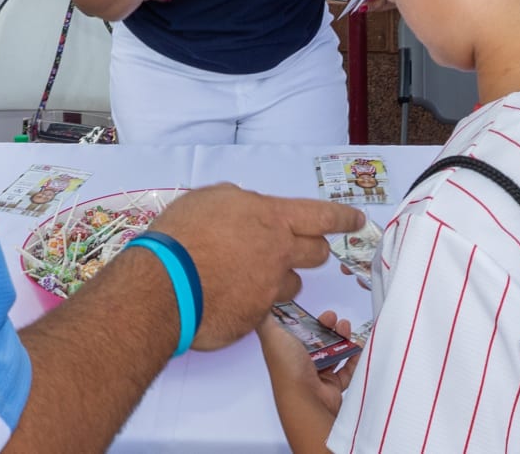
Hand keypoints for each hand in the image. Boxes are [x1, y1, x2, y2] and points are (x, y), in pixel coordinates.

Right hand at [147, 185, 365, 350]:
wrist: (163, 286)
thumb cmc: (181, 236)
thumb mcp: (211, 199)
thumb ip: (242, 203)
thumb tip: (250, 209)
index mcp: (272, 219)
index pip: (322, 216)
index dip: (342, 217)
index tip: (356, 220)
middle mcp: (279, 254)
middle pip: (317, 253)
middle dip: (312, 249)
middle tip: (294, 249)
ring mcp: (270, 290)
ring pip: (292, 285)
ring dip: (279, 279)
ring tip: (247, 275)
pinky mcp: (257, 319)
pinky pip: (265, 308)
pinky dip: (252, 301)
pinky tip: (228, 296)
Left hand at [257, 309, 359, 423]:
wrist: (305, 398)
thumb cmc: (287, 367)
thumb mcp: (271, 333)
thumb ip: (266, 316)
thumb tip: (262, 301)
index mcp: (284, 350)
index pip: (297, 330)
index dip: (307, 319)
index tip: (317, 310)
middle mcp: (299, 363)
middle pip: (317, 340)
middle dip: (328, 327)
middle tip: (334, 319)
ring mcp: (316, 375)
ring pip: (332, 353)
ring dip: (342, 339)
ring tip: (346, 329)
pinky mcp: (332, 386)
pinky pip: (347, 370)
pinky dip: (354, 358)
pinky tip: (357, 347)